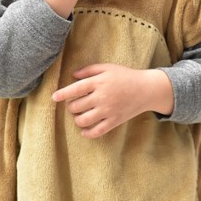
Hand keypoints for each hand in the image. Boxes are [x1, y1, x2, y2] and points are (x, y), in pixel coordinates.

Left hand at [51, 64, 172, 138]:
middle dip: (71, 106)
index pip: (76, 89)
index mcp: (99, 82)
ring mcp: (108, 111)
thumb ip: (89, 70)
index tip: (54, 97)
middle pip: (76, 106)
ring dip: (77, 119)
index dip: (63, 94)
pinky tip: (84, 130)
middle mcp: (102, 97)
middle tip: (74, 104)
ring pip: (83, 120)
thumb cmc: (125, 76)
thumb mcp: (107, 67)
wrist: (146, 89)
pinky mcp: (114, 121)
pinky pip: (97, 131)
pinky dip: (87, 133)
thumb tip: (73, 75)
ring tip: (79, 115)